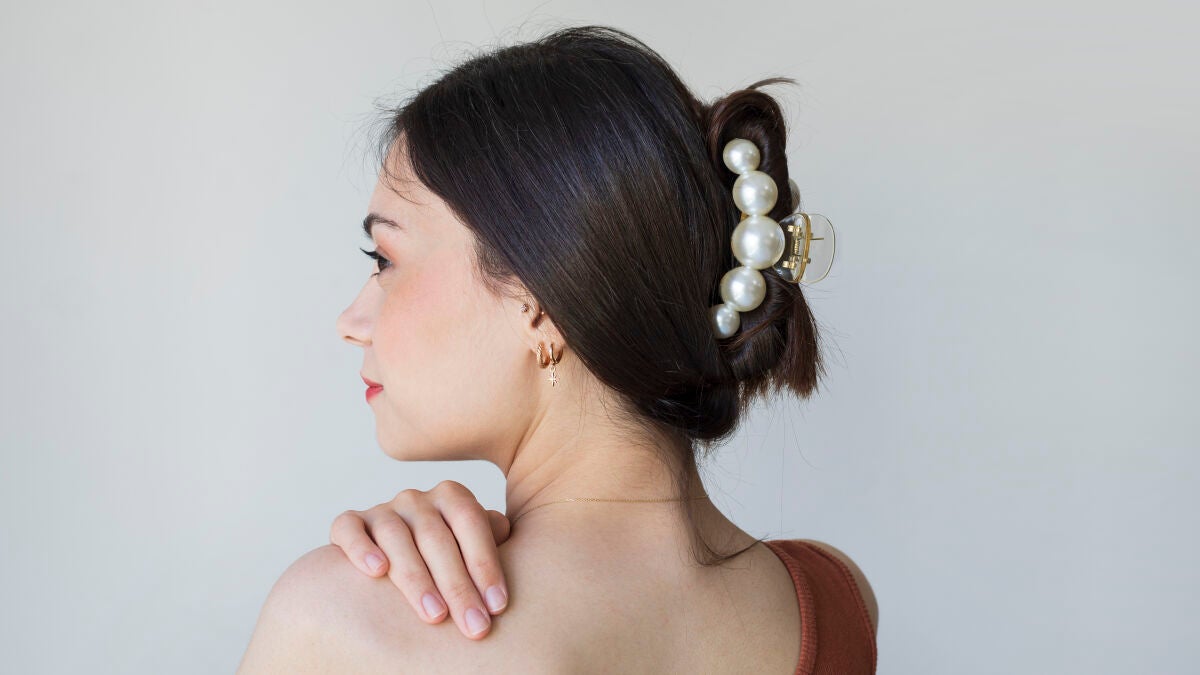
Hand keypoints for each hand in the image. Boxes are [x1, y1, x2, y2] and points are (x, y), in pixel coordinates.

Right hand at [329, 480, 511, 638]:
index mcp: (451, 497)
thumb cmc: (450, 559)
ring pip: (396, 536)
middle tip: (473, 625)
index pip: (471, 522)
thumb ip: (491, 538)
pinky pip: (349, 529)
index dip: (486, 563)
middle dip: (458, 585)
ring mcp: (382, 510)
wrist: (402, 556)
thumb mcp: (473, 548)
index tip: (497, 606)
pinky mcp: (349, 524)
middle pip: (436, 537)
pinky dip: (361, 547)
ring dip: (416, 577)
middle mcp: (416, 499)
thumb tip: (504, 529)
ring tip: (435, 615)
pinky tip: (376, 571)